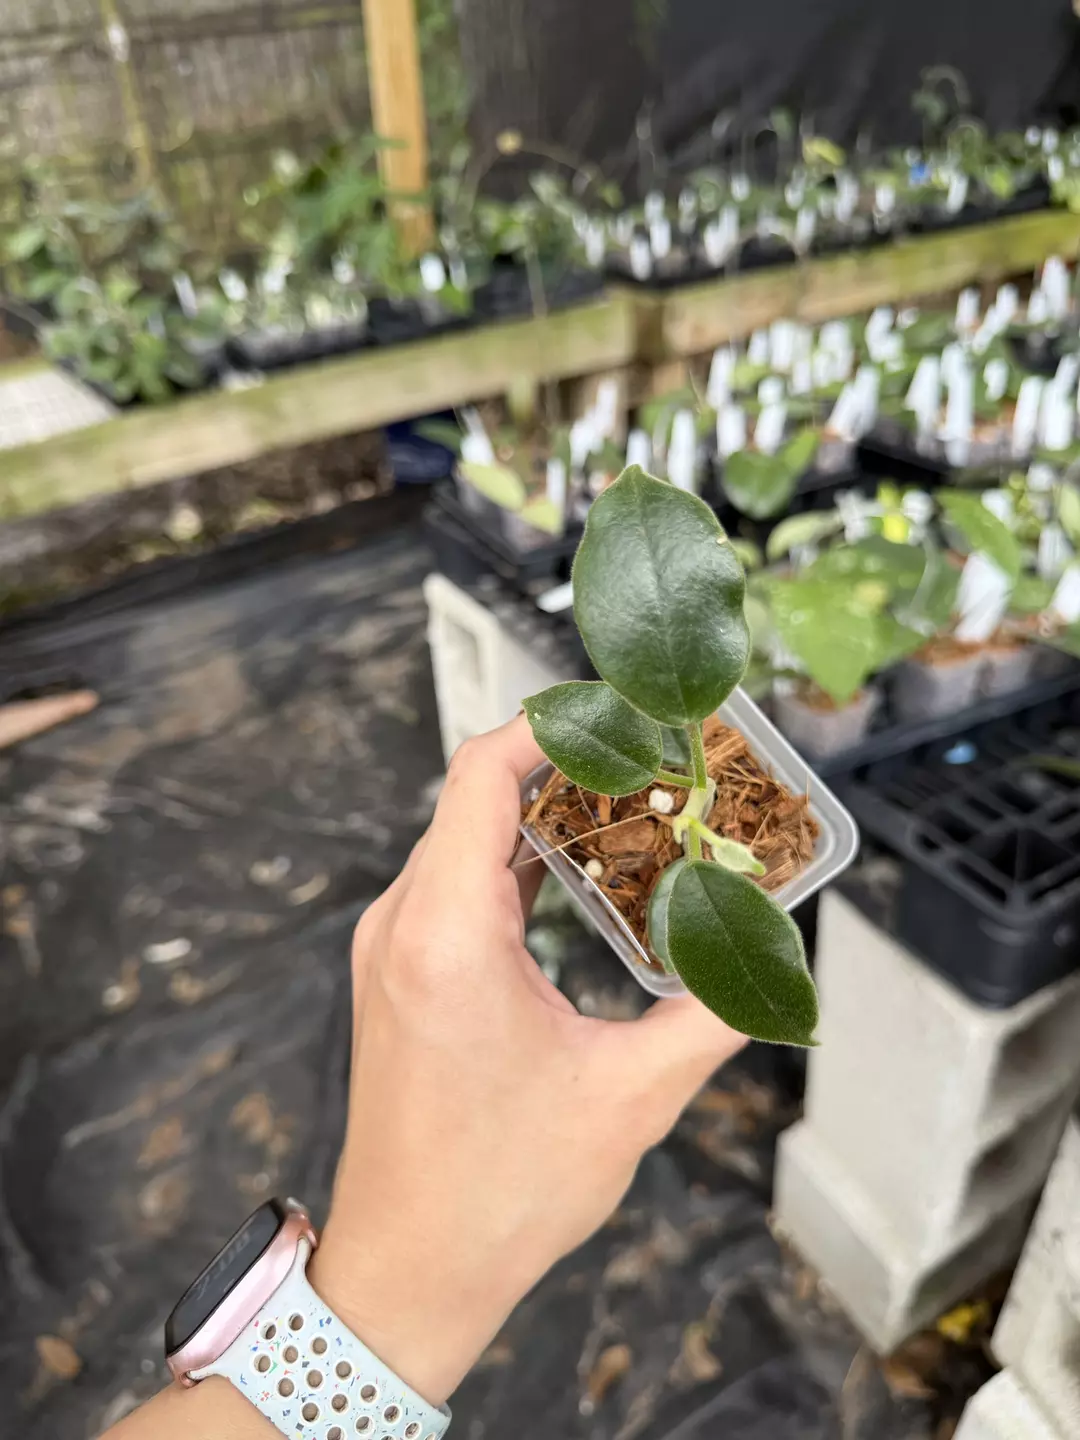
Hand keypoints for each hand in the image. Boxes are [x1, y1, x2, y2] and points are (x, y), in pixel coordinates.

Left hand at [310, 715, 746, 1405]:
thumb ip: (712, 1015)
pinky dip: (515, 861)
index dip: (551, 724)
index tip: (620, 711)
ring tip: (631, 810)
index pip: (481, 772)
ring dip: (541, 814)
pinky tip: (580, 875)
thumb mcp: (630, 1100)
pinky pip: (453, 881)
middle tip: (652, 763)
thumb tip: (771, 959)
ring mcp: (390, 947)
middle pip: (476, 794)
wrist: (407, 1270)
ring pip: (463, 836)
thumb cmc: (499, 1194)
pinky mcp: (397, 972)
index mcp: (446, 933)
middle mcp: (402, 923)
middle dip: (565, 766)